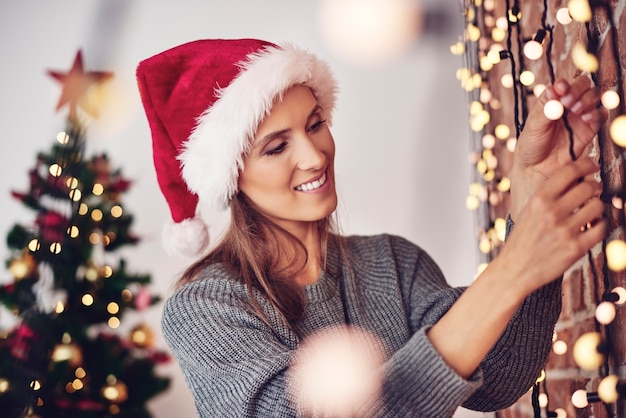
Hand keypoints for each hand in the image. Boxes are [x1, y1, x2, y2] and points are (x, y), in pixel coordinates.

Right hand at [501, 158, 605, 293]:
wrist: (514, 270)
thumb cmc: (522, 240)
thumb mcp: (528, 211)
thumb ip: (548, 195)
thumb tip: (575, 177)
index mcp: (539, 199)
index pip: (570, 171)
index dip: (586, 164)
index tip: (592, 165)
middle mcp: (552, 212)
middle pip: (588, 187)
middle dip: (595, 186)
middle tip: (595, 190)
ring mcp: (565, 230)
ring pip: (598, 206)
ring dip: (598, 207)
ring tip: (591, 211)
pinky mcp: (576, 248)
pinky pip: (601, 228)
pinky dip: (600, 226)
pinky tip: (592, 226)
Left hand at [509, 76, 606, 220]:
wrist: (537, 170)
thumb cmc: (530, 146)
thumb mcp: (533, 127)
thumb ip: (545, 109)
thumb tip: (553, 90)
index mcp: (550, 101)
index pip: (563, 84)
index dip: (564, 84)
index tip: (561, 90)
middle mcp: (567, 105)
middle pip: (583, 85)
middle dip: (578, 90)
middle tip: (569, 102)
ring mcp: (579, 116)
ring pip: (594, 97)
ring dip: (588, 99)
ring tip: (577, 111)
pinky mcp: (589, 129)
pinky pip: (600, 115)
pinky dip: (597, 113)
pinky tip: (586, 119)